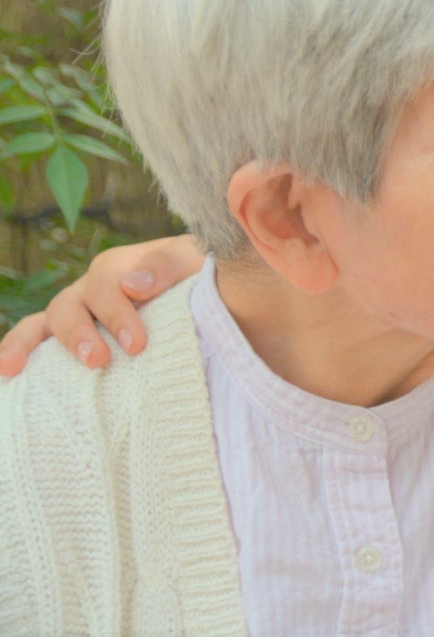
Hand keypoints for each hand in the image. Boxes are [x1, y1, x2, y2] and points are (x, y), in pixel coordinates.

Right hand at [0, 235, 203, 375]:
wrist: (206, 294)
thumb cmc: (198, 278)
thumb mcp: (193, 262)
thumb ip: (168, 265)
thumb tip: (134, 285)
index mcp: (118, 268)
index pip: (107, 287)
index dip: (117, 315)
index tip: (136, 344)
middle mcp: (90, 290)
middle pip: (69, 306)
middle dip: (78, 335)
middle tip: (97, 361)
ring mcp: (77, 315)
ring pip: (41, 324)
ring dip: (26, 345)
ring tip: (14, 370)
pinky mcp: (71, 339)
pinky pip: (33, 343)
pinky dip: (14, 353)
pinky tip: (5, 378)